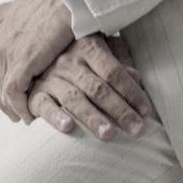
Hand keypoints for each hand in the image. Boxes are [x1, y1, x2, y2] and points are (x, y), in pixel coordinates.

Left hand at [0, 0, 75, 123]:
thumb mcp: (17, 6)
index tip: (11, 98)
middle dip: (3, 102)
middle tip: (17, 114)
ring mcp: (9, 55)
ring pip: (3, 92)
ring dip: (13, 108)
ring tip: (27, 118)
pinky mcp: (23, 63)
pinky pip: (14, 94)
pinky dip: (21, 107)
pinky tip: (32, 115)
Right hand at [26, 33, 159, 140]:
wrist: (38, 55)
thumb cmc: (80, 58)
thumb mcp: (101, 51)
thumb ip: (119, 62)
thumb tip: (138, 77)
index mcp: (88, 47)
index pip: (113, 72)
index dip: (131, 92)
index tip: (146, 111)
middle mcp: (69, 62)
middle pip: (98, 89)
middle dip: (119, 111)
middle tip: (136, 129)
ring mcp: (50, 78)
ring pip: (75, 99)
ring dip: (92, 117)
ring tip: (108, 134)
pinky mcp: (36, 94)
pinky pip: (45, 106)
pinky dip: (56, 117)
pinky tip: (69, 127)